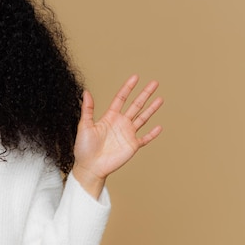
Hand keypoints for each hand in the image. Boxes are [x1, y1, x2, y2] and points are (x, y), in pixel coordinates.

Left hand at [72, 75, 163, 196]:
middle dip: (145, 94)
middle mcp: (120, 123)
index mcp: (109, 117)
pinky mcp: (132, 146)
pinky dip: (152, 133)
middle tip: (155, 83)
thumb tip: (86, 92)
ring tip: (160, 99)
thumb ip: (88, 109)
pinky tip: (159, 127)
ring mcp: (127, 134)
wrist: (90, 167)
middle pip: (136, 105)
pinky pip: (145, 138)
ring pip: (143, 118)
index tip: (135, 77)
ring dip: (151, 109)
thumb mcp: (84, 126)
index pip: (121, 99)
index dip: (128, 88)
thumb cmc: (84, 148)